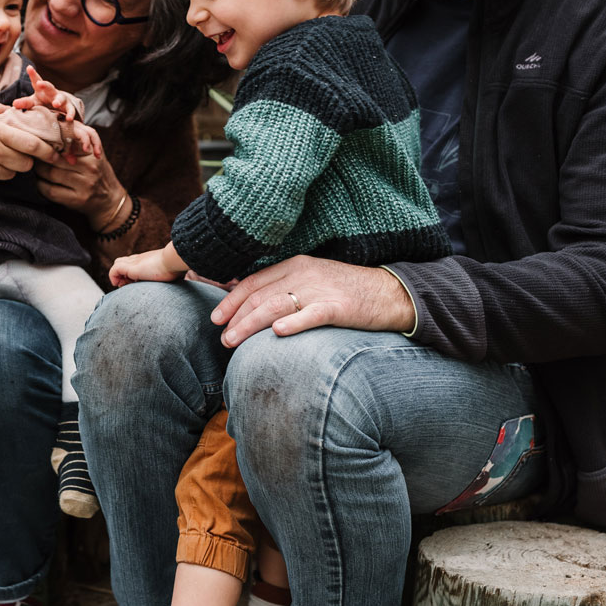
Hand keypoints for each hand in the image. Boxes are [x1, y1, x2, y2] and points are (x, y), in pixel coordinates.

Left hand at [12, 67, 93, 156]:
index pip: (36, 80)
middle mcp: (51, 92)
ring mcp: (60, 98)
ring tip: (55, 104)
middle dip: (45, 85)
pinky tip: (69, 118)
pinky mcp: (67, 107)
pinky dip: (70, 114)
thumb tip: (13, 104)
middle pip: (49, 86)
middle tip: (40, 84)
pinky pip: (70, 110)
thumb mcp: (33, 102)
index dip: (33, 74)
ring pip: (61, 97)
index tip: (29, 68)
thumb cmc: (42, 102)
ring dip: (58, 100)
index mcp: (41, 89)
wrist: (57, 107)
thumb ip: (24, 102)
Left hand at [33, 146, 125, 227]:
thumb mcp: (93, 153)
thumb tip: (52, 131)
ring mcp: (84, 185)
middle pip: (55, 158)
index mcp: (92, 153)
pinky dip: (40, 185)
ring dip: (38, 170)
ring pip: (50, 173)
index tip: (41, 142)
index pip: (65, 142)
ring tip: (37, 167)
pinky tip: (41, 182)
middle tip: (34, 154)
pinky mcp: (76, 200)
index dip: (49, 142)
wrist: (110, 199)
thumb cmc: (97, 172)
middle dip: (41, 156)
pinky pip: (50, 190)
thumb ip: (77, 142)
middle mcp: (90, 168)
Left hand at [109, 246, 185, 286]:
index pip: (133, 262)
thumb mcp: (171, 271)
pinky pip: (114, 270)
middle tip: (127, 284)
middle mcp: (139, 259)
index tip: (134, 283)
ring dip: (117, 276)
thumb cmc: (175, 267)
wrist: (174, 260)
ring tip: (123, 285)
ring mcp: (135, 262)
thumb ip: (169, 274)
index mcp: (148, 260)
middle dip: (122, 273)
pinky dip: (113, 277)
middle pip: (123, 261)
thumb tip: (179, 279)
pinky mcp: (131, 268)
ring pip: (117, 264)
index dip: (130, 273)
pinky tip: (119, 284)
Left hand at [210, 256, 416, 347]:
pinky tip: (277, 333)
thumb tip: (253, 306)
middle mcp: (304, 274)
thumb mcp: (312, 280)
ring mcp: (321, 289)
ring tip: (234, 340)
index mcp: (295, 265)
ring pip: (276, 306)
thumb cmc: (346, 290)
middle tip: (222, 338)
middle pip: (260, 296)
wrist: (390, 292)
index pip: (254, 282)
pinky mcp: (339, 306)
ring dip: (251, 325)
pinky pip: (312, 315)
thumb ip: (285, 288)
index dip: (232, 300)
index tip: (216, 318)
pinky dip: (293, 323)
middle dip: (236, 318)